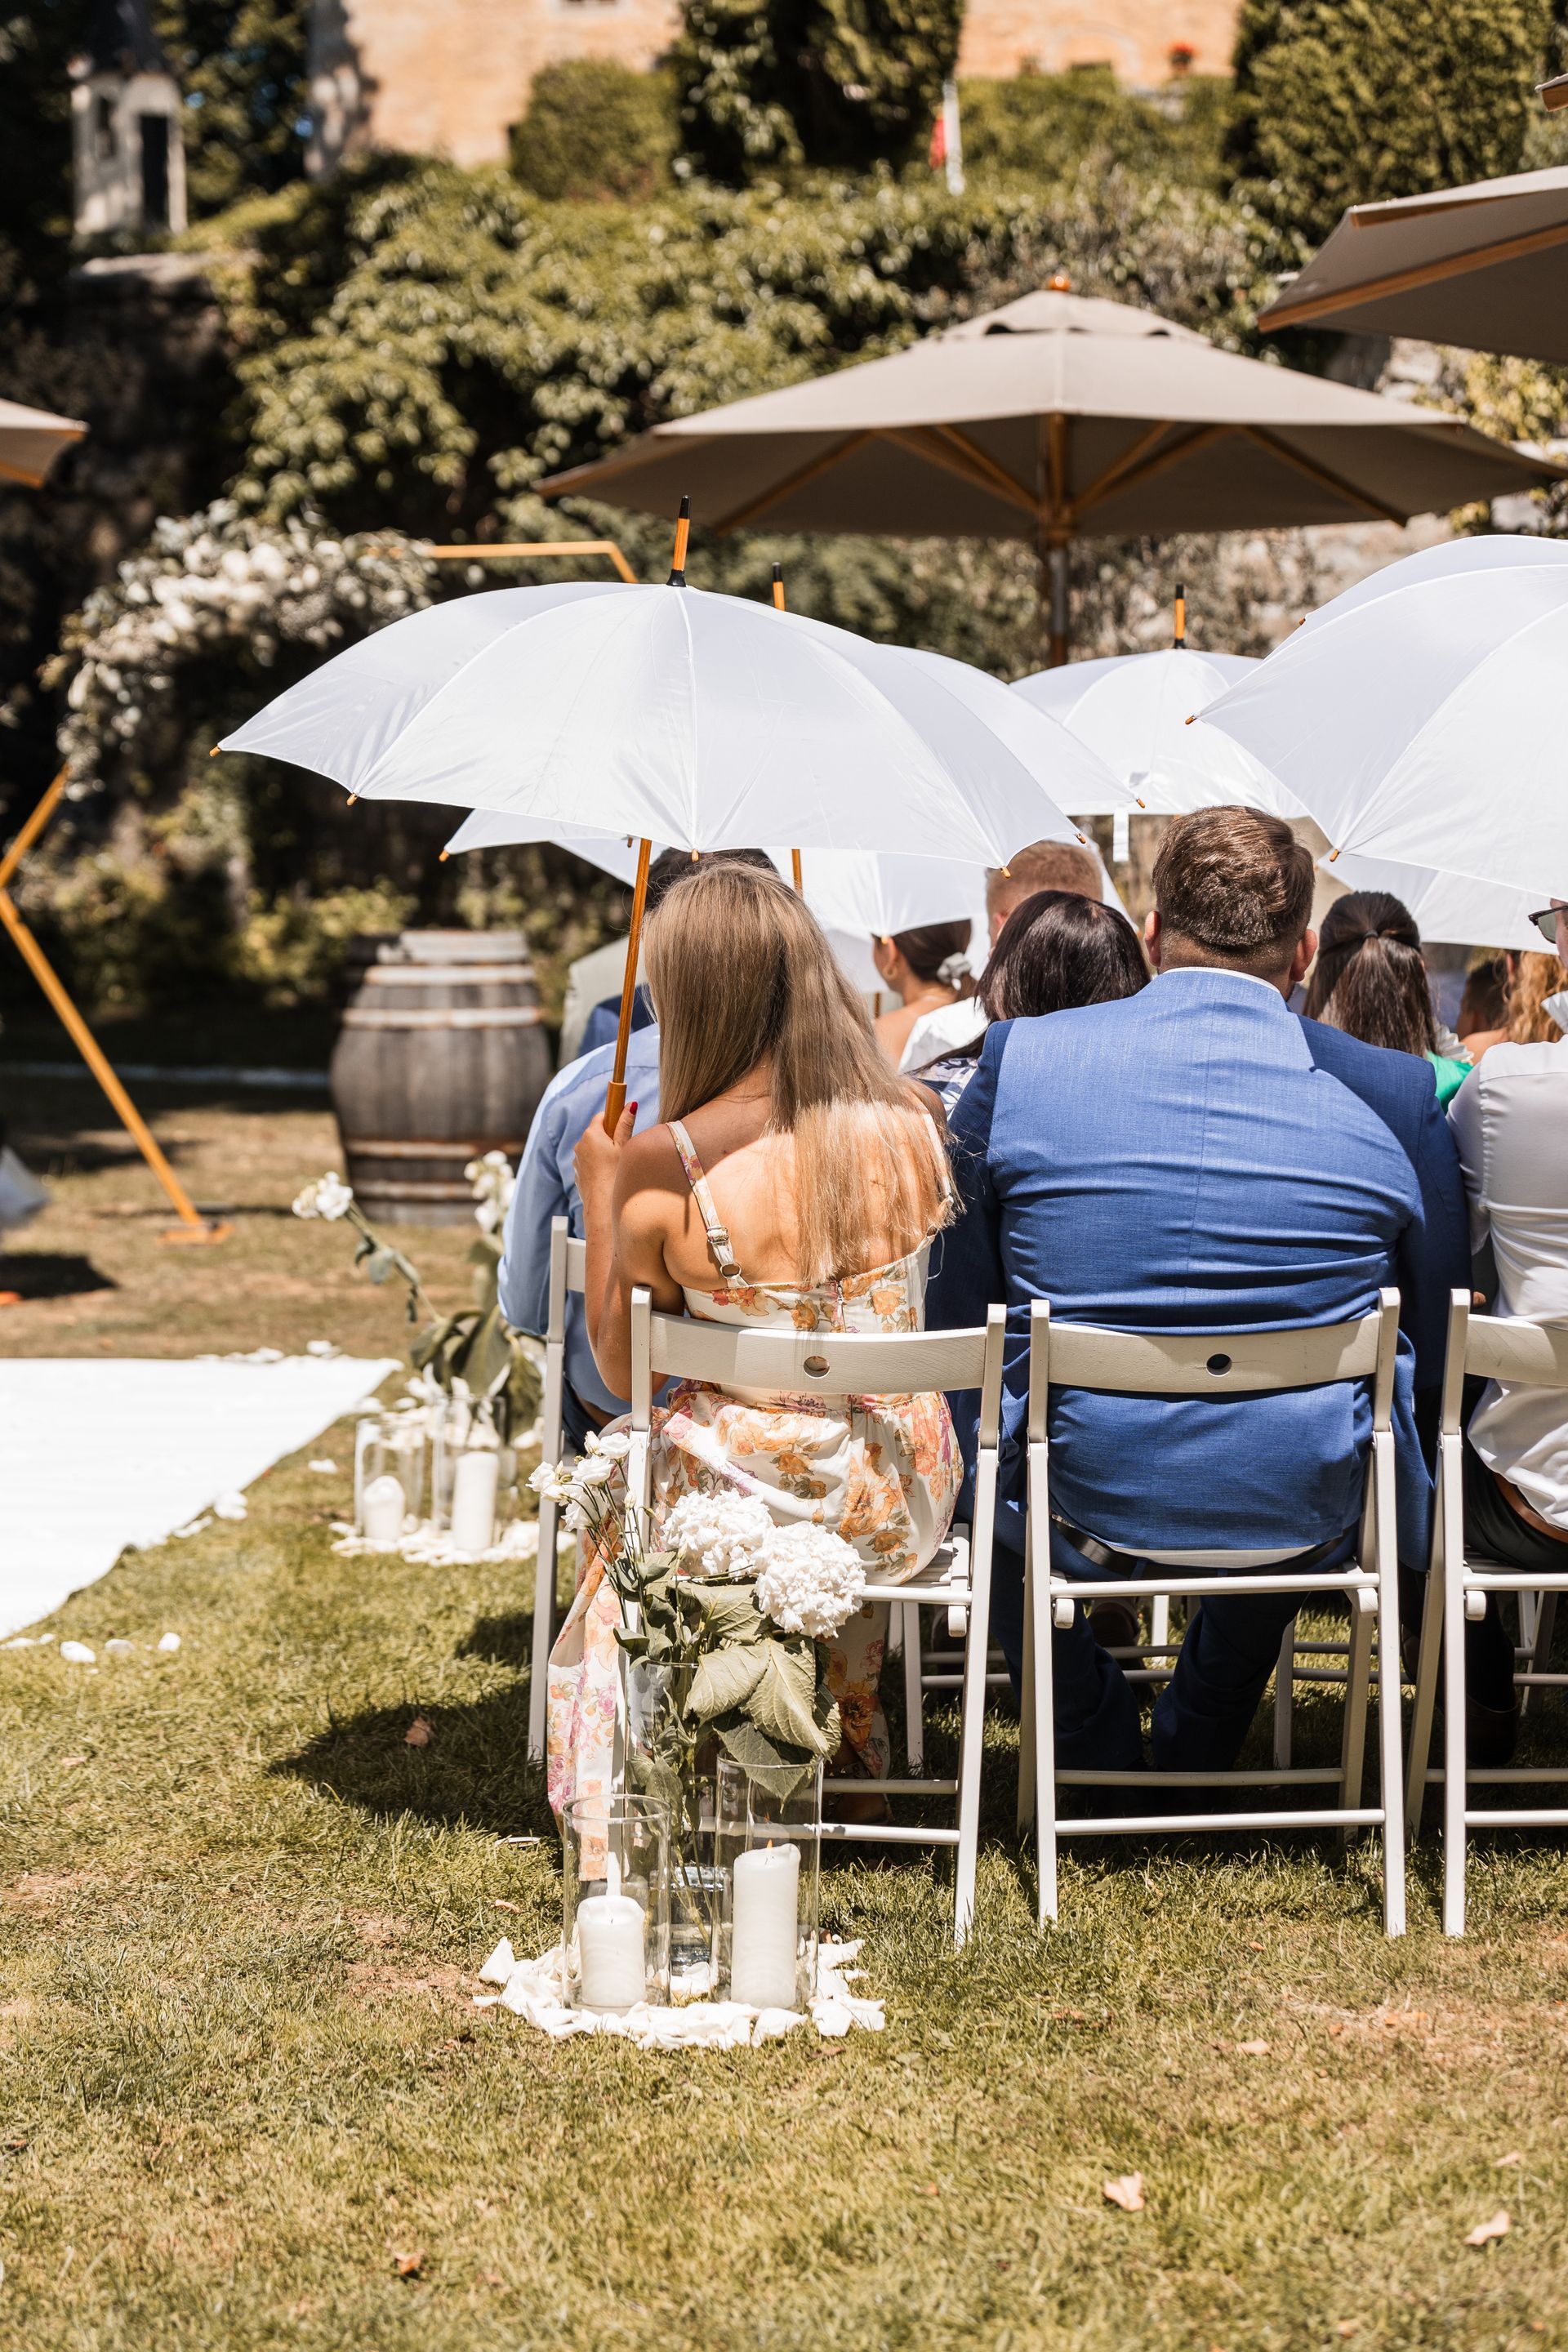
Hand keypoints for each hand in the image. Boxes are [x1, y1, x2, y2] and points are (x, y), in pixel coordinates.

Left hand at [574, 1095, 634, 1218]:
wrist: (602, 1203)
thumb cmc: (614, 1173)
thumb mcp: (623, 1147)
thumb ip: (625, 1124)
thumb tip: (631, 1105)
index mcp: (591, 1134)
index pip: (602, 1116)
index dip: (614, 1119)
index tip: (622, 1127)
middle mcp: (580, 1144)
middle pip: (597, 1133)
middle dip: (609, 1138)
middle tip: (622, 1150)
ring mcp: (577, 1159)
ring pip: (593, 1149)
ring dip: (603, 1152)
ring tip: (615, 1165)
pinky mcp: (578, 1172)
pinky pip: (589, 1163)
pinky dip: (597, 1165)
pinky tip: (608, 1175)